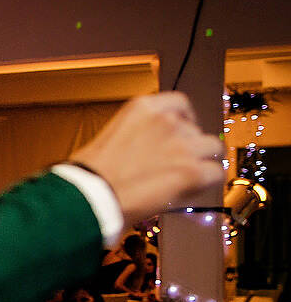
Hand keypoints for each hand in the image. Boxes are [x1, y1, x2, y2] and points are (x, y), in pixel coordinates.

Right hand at [70, 92, 225, 220]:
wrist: (87, 197)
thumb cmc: (88, 174)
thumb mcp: (109, 136)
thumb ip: (136, 134)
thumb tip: (148, 147)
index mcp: (143, 107)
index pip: (179, 103)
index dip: (184, 120)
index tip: (180, 133)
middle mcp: (166, 120)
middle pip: (196, 129)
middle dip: (188, 146)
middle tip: (171, 165)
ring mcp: (182, 145)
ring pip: (212, 148)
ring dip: (200, 162)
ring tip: (181, 179)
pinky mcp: (192, 171)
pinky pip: (215, 173)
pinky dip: (205, 183)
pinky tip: (189, 191)